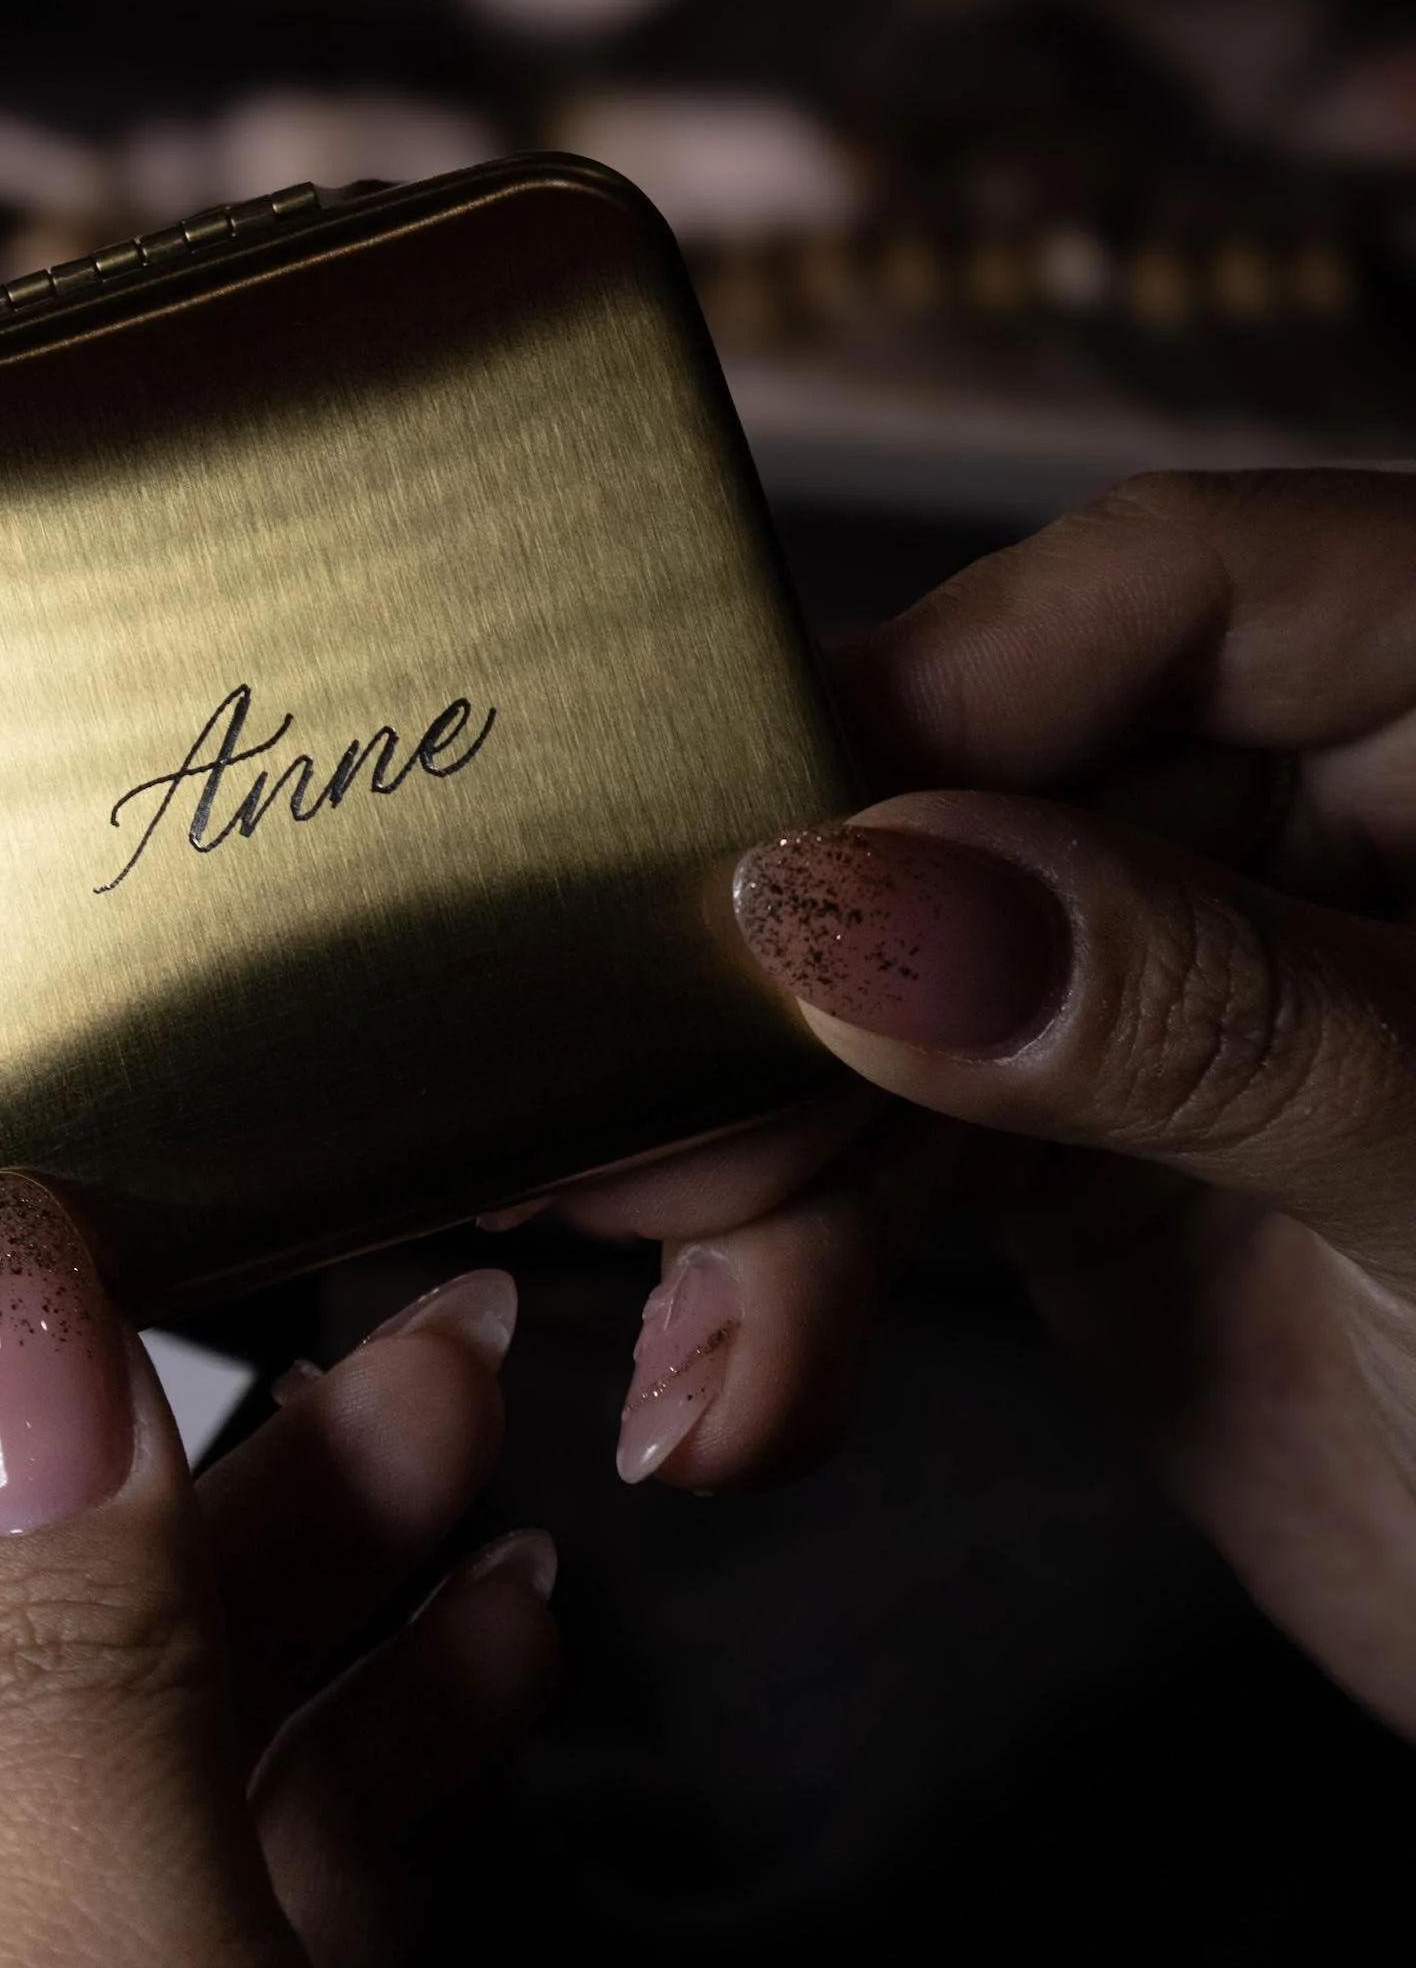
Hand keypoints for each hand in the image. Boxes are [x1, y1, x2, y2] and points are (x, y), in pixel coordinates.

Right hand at [580, 470, 1415, 1735]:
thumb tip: (873, 900)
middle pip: (985, 788)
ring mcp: (1189, 981)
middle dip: (807, 976)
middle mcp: (1316, 809)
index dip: (945, 689)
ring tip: (697, 1321)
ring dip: (772, 1170)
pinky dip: (799, 1271)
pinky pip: (897, 1155)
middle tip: (651, 1111)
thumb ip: (1198, 1016)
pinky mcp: (1096, 1147)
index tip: (761, 842)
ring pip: (904, 995)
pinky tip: (737, 1380)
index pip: (1175, 587)